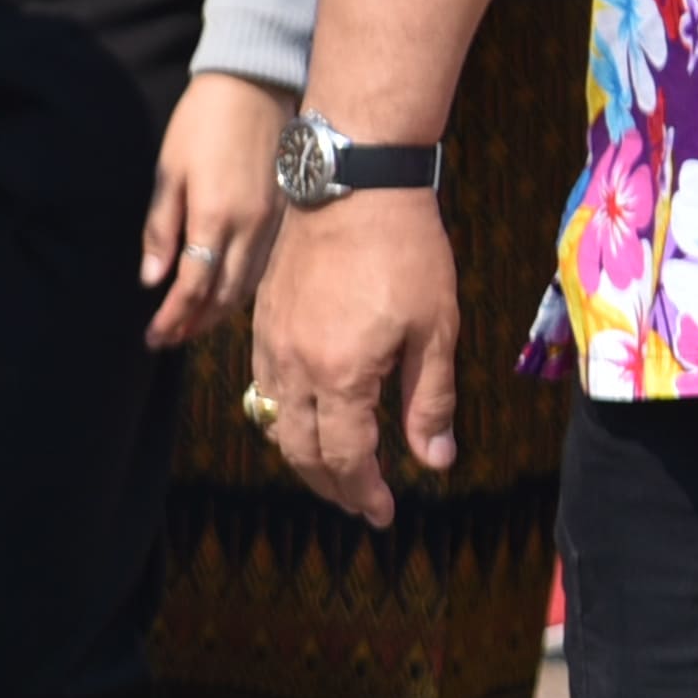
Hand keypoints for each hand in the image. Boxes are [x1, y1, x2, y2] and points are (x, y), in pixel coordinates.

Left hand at [141, 71, 292, 349]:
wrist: (255, 85)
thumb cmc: (203, 122)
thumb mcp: (170, 170)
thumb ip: (162, 227)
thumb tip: (152, 280)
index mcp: (216, 219)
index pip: (193, 287)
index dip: (173, 317)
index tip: (153, 337)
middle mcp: (250, 231)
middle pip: (223, 297)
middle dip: (194, 324)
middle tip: (168, 340)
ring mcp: (273, 226)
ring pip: (246, 289)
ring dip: (218, 314)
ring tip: (191, 328)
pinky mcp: (285, 218)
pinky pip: (262, 270)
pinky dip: (241, 292)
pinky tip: (226, 298)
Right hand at [252, 187, 460, 526]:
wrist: (352, 183)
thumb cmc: (405, 254)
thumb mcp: (435, 331)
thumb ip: (429, 401)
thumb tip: (434, 461)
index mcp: (339, 373)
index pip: (345, 456)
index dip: (365, 492)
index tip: (384, 514)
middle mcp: (294, 364)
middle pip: (299, 448)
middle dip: (329, 485)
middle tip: (359, 504)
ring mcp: (270, 339)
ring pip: (272, 418)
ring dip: (301, 454)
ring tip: (333, 470)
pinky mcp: (262, 316)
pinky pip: (262, 382)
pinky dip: (281, 414)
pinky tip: (306, 413)